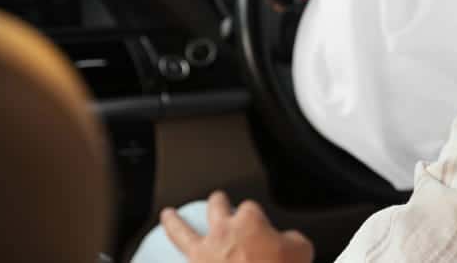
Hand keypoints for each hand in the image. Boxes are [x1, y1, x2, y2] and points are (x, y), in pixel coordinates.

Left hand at [161, 191, 313, 262]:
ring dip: (174, 222)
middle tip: (218, 200)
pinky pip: (174, 261)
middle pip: (216, 207)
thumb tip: (289, 242)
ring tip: (168, 215)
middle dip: (218, 201)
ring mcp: (203, 254)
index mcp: (249, 221)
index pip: (250, 207)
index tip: (260, 227)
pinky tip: (154, 262)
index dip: (255, 217)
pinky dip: (161, 261)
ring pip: (182, 231)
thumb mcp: (302, 251)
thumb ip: (293, 240)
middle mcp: (223, 232)